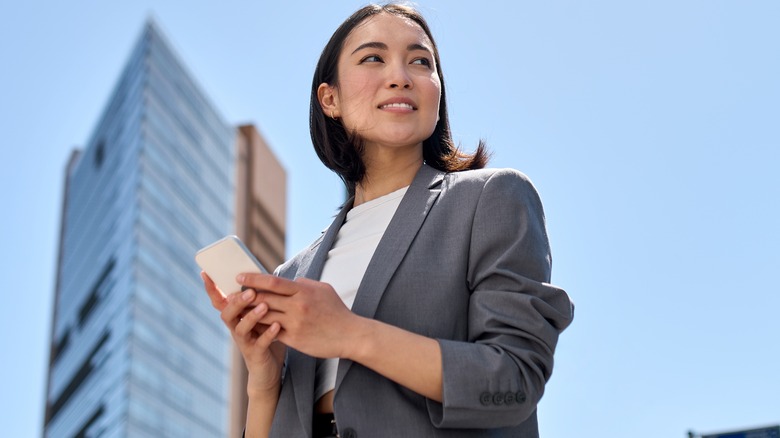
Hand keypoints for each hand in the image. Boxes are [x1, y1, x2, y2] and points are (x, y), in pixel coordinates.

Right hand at [201, 272, 285, 394]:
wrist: (268, 371)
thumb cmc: (265, 338)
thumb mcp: (260, 317)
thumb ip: (258, 300)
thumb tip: (262, 275)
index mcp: (236, 317)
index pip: (220, 301)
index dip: (211, 289)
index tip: (205, 273)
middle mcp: (236, 329)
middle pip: (227, 313)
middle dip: (237, 302)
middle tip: (250, 291)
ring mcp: (244, 342)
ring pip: (241, 329)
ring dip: (252, 316)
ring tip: (264, 306)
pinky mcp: (256, 354)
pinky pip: (260, 344)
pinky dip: (268, 334)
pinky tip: (276, 326)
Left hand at [237, 273, 360, 359]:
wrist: (351, 335)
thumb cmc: (337, 311)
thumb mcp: (323, 290)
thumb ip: (304, 284)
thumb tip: (290, 281)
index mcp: (304, 291)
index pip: (273, 281)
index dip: (254, 279)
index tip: (240, 277)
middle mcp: (298, 306)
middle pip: (264, 299)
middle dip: (245, 297)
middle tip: (231, 295)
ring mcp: (296, 323)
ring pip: (265, 316)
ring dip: (249, 314)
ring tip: (237, 311)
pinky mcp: (295, 339)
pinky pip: (272, 332)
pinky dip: (261, 329)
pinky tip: (252, 327)